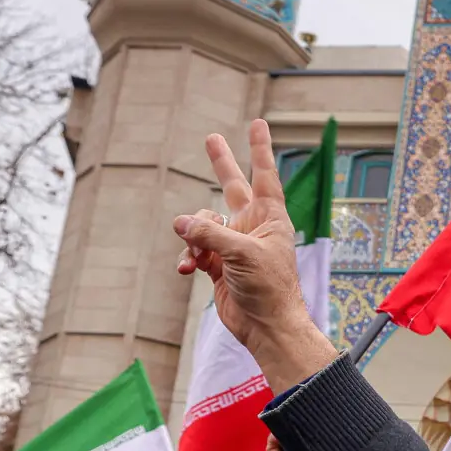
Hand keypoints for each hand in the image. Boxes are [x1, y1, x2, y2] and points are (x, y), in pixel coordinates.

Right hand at [172, 120, 337, 391]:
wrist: (267, 326)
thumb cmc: (270, 288)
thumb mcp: (243, 255)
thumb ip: (211, 235)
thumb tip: (180, 222)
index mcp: (270, 218)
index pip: (264, 175)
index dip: (259, 149)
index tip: (257, 124)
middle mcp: (252, 226)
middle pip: (232, 187)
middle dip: (221, 164)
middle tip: (211, 138)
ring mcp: (234, 245)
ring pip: (203, 224)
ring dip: (194, 237)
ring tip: (197, 257)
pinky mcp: (219, 264)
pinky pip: (195, 249)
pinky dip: (188, 257)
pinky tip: (187, 269)